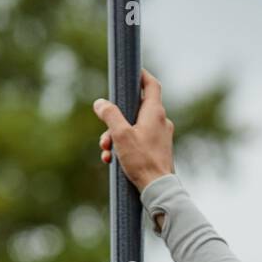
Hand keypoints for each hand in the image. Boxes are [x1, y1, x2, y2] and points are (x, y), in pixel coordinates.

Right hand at [93, 67, 175, 192]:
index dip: (140, 75)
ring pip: (133, 128)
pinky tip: (112, 160)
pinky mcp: (157, 150)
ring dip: (115, 137)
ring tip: (106, 151)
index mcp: (155, 113)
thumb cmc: (142, 161)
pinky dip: (124, 147)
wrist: (158, 189)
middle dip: (115, 120)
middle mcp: (161, 122)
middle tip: (105, 133)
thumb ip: (109, 115)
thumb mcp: (120, 135)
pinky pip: (137, 142)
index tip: (130, 72)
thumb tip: (100, 103)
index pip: (151, 84)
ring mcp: (160, 137)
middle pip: (135, 109)